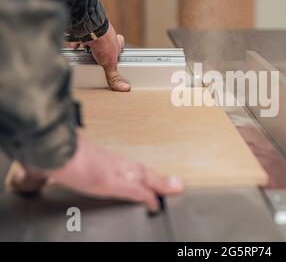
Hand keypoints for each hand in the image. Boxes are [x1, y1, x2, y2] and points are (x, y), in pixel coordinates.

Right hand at [10, 134, 183, 211]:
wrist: (51, 147)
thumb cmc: (53, 152)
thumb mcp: (59, 158)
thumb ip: (60, 167)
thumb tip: (44, 177)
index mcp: (101, 158)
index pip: (126, 166)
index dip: (140, 173)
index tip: (151, 178)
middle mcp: (112, 162)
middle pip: (140, 169)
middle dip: (158, 177)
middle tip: (175, 183)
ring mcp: (114, 170)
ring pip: (144, 176)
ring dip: (161, 183)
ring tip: (175, 188)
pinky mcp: (111, 181)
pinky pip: (135, 190)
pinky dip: (147, 197)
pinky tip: (155, 203)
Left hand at [70, 23, 130, 91]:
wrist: (90, 30)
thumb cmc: (103, 43)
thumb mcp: (109, 64)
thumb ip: (114, 77)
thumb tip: (124, 88)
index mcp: (116, 42)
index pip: (120, 43)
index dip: (118, 48)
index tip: (116, 54)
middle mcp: (106, 36)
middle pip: (106, 41)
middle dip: (100, 47)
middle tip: (97, 55)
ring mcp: (95, 32)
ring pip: (92, 38)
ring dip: (88, 44)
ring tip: (84, 52)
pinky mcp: (84, 30)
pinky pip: (79, 36)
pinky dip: (76, 42)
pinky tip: (74, 47)